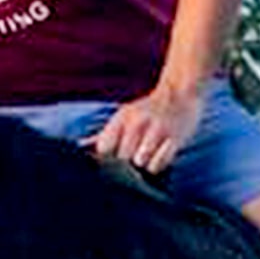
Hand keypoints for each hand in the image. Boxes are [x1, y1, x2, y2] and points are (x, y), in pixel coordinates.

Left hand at [87, 84, 204, 173]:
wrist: (180, 92)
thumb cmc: (147, 110)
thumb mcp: (123, 117)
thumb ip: (103, 135)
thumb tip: (79, 147)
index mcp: (122, 118)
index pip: (104, 148)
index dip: (107, 158)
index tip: (112, 160)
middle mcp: (138, 122)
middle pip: (122, 158)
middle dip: (126, 164)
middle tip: (132, 159)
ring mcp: (157, 130)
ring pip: (141, 163)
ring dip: (142, 166)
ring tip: (146, 158)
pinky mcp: (175, 138)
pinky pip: (159, 164)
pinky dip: (157, 165)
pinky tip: (158, 157)